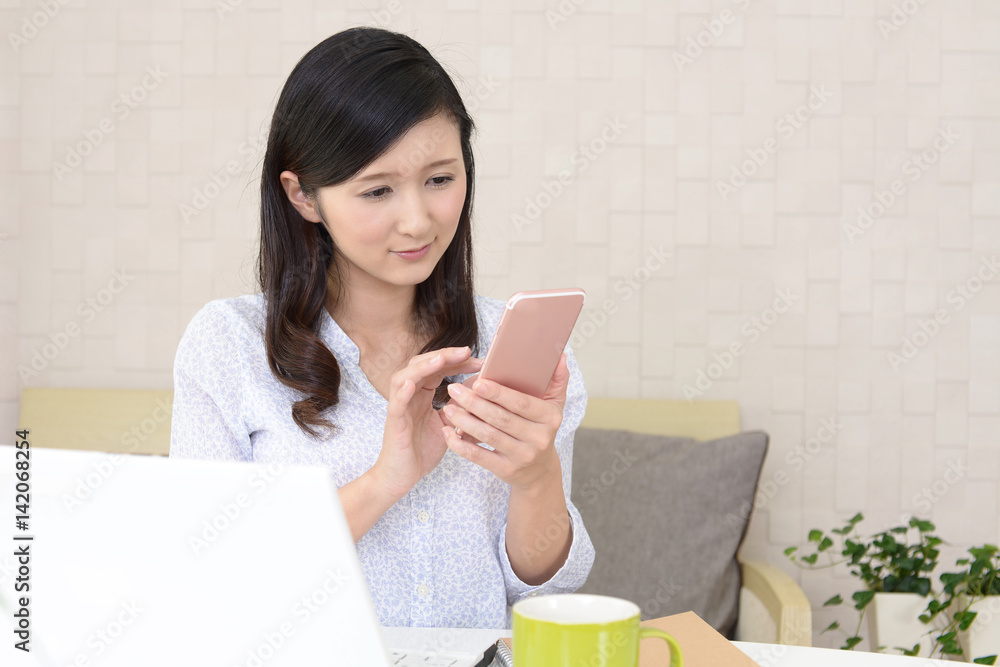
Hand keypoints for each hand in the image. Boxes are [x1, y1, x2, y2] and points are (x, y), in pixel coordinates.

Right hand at [373, 346, 482, 499]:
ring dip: (423, 366)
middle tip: (466, 352)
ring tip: (441, 359)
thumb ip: (459, 407)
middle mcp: (409, 395)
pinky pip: (396, 403)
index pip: (439, 368)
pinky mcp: (394, 422)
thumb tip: (479, 392)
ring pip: (405, 376)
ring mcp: (400, 407)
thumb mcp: (448, 425)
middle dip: (445, 356)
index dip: (457, 361)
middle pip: (423, 365)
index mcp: (422, 394)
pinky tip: (412, 383)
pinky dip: (403, 391)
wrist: (403, 476)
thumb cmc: (422, 449)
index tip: (480, 361)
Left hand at [439, 352, 569, 491]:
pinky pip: (479, 457)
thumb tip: (560, 356)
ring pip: (488, 436)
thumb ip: (557, 379)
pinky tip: (448, 432)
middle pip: (501, 418)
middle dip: (474, 403)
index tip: (478, 382)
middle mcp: (539, 438)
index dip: (499, 393)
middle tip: (454, 389)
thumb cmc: (541, 428)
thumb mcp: (555, 405)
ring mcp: (522, 456)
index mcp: (550, 418)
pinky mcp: (506, 470)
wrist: (539, 470)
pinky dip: (461, 445)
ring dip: (464, 421)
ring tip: (448, 407)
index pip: (522, 403)